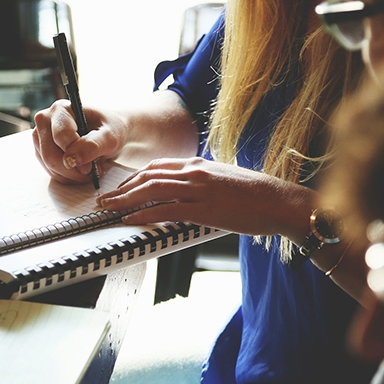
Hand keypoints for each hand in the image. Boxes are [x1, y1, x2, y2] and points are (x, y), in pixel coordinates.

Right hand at [33, 100, 126, 184]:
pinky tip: (81, 170)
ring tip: (90, 168)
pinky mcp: (42, 151)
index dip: (77, 155)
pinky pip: (51, 172)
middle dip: (73, 169)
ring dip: (72, 175)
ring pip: (50, 167)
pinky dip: (68, 177)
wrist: (108, 132)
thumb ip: (92, 145)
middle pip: (50, 155)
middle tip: (93, 171)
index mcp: (61, 109)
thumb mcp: (110, 136)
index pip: (61, 137)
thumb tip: (71, 159)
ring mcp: (41, 136)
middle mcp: (46, 120)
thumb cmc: (110, 129)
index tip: (92, 166)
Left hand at [96, 157, 312, 237]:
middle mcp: (194, 172)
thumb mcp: (223, 179)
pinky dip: (144, 214)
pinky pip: (166, 210)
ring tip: (109, 209)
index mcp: (198, 164)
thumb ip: (201, 182)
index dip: (133, 178)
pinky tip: (131, 220)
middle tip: (105, 200)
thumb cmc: (254, 194)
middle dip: (122, 188)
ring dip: (125, 200)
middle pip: (148, 176)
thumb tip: (185, 191)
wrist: (278, 200)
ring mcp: (198, 189)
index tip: (121, 188)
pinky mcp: (204, 208)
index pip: (156, 167)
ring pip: (152, 190)